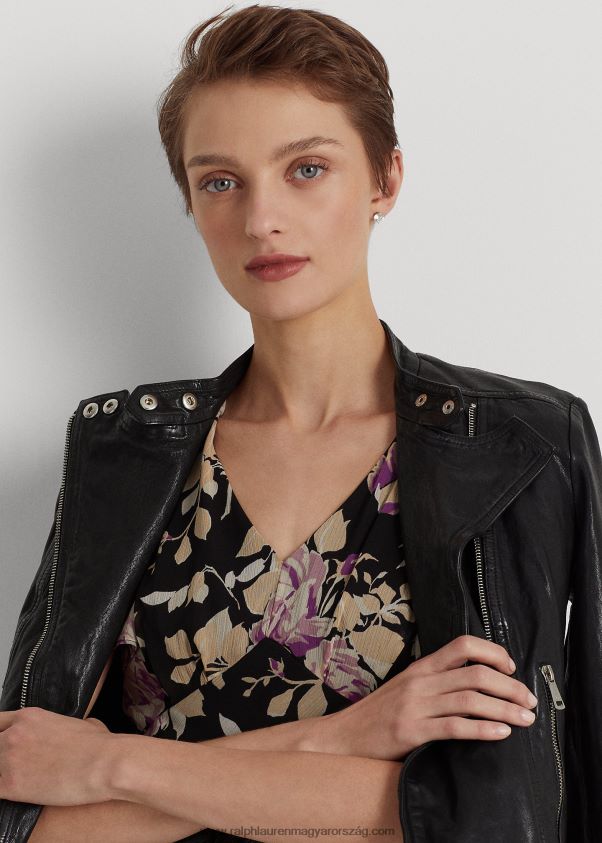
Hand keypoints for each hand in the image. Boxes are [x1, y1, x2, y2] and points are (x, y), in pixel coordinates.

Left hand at [0, 706, 117, 805]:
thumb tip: (79, 730)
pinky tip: (18, 793)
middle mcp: (14, 734)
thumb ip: (66, 726)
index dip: (1, 735)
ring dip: (3, 774)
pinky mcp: (10, 785)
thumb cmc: (99, 745)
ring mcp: (9, 759)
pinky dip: (5, 791)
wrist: (103, 764)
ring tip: (20, 780)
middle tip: (17, 766)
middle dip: (2, 756)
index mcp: (29, 717)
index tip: (7, 744)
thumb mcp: (82, 723)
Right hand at [328, 634, 538, 760]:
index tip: (512, 668)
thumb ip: (435, 681)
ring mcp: (415, 705)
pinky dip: (483, 729)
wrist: (343, 736)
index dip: (493, 652)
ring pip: (470, 699)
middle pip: (475, 673)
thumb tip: (475, 681)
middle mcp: (421, 681)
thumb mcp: (406, 687)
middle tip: (529, 701)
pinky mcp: (411, 731)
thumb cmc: (379, 714)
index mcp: (422, 667)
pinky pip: (454, 727)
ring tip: (525, 719)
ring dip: (504, 708)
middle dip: (510, 687)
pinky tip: (501, 734)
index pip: (463, 645)